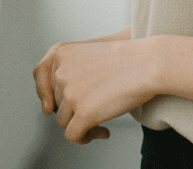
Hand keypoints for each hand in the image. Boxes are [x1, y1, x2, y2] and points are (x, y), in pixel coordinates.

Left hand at [38, 38, 155, 143]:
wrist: (147, 63)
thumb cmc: (125, 61)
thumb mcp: (88, 57)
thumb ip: (69, 73)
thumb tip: (53, 104)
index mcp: (61, 54)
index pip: (46, 81)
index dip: (57, 96)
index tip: (70, 104)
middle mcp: (61, 72)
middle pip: (56, 103)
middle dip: (73, 111)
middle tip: (94, 113)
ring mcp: (71, 93)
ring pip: (63, 121)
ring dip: (81, 125)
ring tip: (100, 124)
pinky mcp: (84, 112)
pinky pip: (73, 136)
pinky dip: (85, 138)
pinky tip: (105, 132)